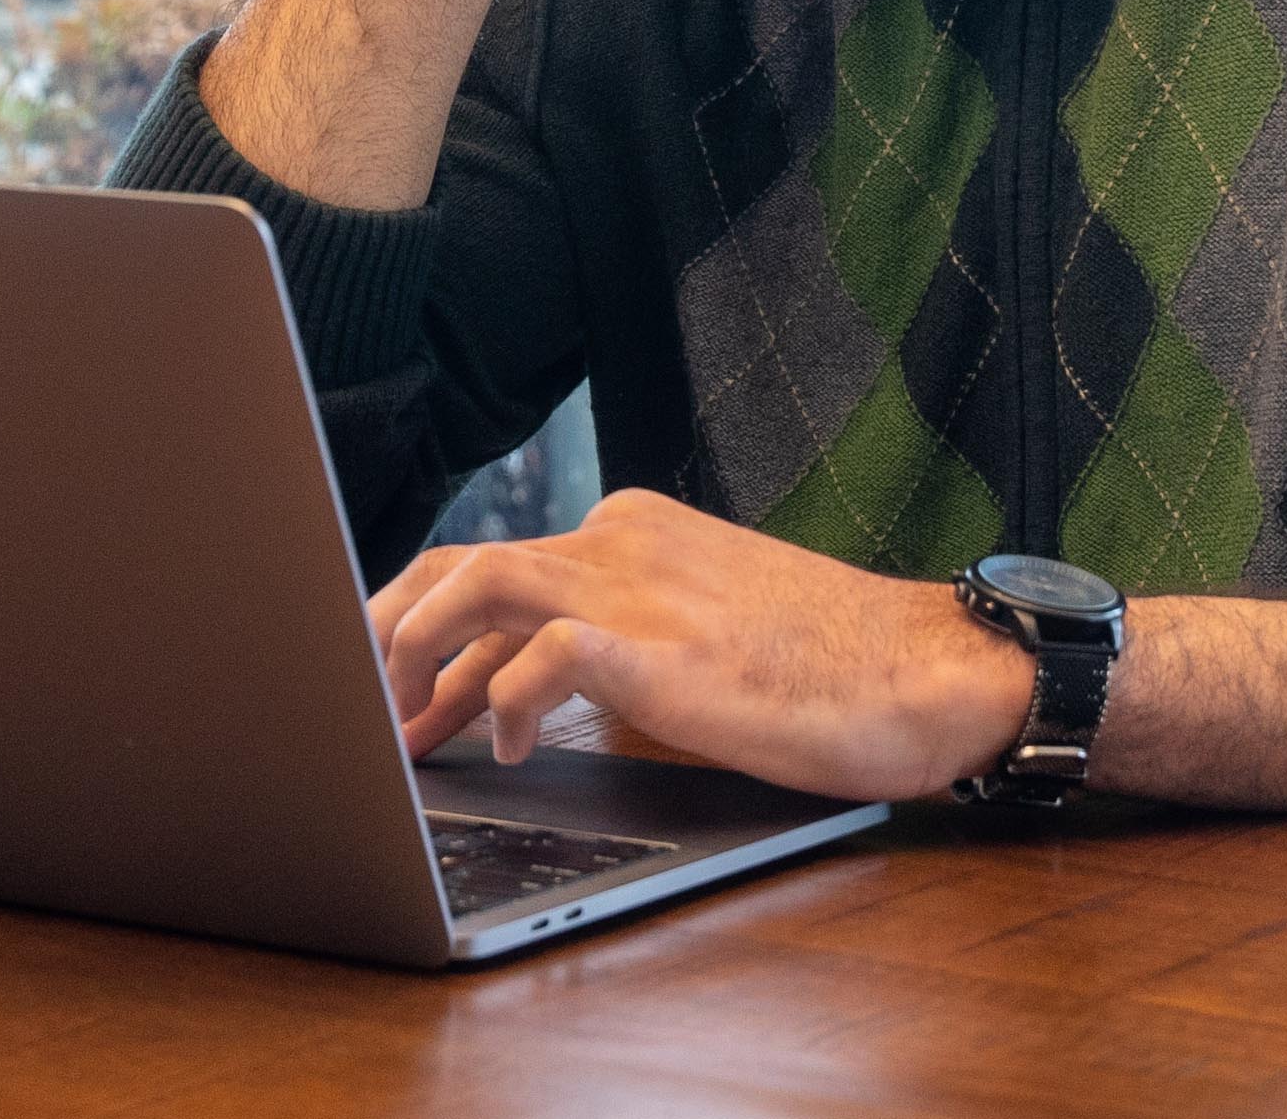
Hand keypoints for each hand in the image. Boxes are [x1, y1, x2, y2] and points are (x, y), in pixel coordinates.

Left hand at [369, 489, 1030, 802]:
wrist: (929, 673)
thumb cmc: (825, 672)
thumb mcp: (693, 649)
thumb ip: (606, 655)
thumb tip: (507, 707)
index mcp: (632, 535)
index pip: (489, 566)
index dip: (419, 633)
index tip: (390, 695)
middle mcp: (623, 543)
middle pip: (459, 564)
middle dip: (388, 635)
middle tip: (357, 708)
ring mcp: (644, 589)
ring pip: (478, 583)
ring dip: (418, 654)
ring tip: (400, 726)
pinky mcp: (667, 650)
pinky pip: (548, 652)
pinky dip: (506, 699)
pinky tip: (509, 749)